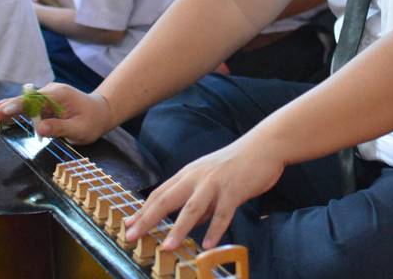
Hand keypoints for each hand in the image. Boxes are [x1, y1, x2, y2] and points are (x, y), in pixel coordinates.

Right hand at [0, 82, 113, 144]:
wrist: (101, 112)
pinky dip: (14, 110)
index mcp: (58, 95)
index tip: (1, 112)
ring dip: (5, 110)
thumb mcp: (80, 129)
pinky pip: (27, 106)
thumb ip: (60, 128)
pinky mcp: (45, 102)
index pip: (33, 100)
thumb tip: (39, 128)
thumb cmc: (92, 121)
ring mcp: (47, 96)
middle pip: (24, 100)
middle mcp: (50, 92)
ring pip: (23, 103)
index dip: (16, 107)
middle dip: (5, 109)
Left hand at [124, 135, 284, 249]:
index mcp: (189, 174)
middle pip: (167, 200)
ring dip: (178, 228)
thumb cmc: (238, 163)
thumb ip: (201, 200)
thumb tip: (192, 222)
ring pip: (192, 208)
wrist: (264, 146)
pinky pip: (223, 213)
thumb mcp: (212, 179)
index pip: (160, 194)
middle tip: (131, 236)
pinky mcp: (234, 190)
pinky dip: (215, 229)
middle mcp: (198, 177)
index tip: (128, 225)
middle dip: (147, 219)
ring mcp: (215, 183)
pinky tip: (208, 245)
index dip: (142, 210)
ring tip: (167, 247)